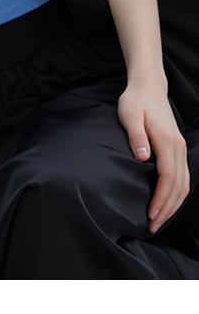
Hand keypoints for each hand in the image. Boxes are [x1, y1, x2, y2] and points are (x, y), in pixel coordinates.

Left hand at [118, 81, 189, 233]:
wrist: (148, 87)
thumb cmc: (135, 101)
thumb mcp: (130, 115)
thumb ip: (136, 136)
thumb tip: (143, 158)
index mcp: (167, 141)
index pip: (168, 178)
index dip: (161, 199)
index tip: (150, 214)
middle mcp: (178, 147)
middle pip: (179, 186)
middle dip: (167, 209)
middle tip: (152, 226)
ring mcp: (180, 148)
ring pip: (183, 184)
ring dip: (173, 204)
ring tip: (158, 220)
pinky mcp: (177, 148)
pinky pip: (182, 177)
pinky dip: (176, 193)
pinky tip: (167, 202)